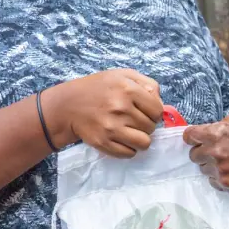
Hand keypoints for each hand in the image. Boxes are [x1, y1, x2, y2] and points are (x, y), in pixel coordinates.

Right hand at [43, 69, 162, 157]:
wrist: (68, 105)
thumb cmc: (99, 88)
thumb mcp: (123, 75)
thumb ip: (148, 84)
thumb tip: (161, 104)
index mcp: (128, 89)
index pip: (158, 110)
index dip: (154, 112)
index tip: (145, 111)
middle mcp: (121, 108)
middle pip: (151, 127)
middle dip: (145, 125)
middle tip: (132, 120)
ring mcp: (111, 127)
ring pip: (144, 143)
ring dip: (139, 139)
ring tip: (129, 131)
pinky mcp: (103, 142)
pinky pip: (129, 153)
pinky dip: (128, 148)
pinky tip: (120, 139)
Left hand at [182, 115, 228, 191]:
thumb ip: (218, 126)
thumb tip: (206, 132)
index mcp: (214, 134)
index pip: (189, 136)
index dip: (193, 137)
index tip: (197, 139)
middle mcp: (213, 152)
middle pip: (193, 155)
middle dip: (202, 153)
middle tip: (216, 152)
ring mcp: (218, 170)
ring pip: (203, 170)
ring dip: (212, 166)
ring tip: (228, 162)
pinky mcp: (225, 183)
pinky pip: (213, 182)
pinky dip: (220, 178)